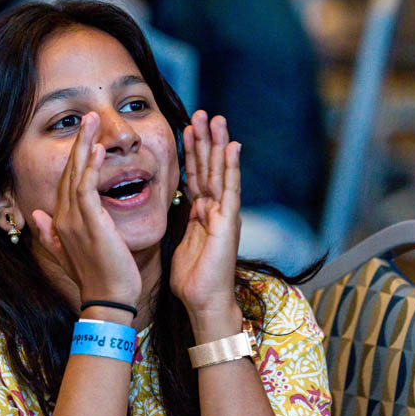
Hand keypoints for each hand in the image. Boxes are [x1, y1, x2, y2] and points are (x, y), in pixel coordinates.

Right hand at [31, 112, 141, 308]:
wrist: (108, 301)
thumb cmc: (98, 278)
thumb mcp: (70, 253)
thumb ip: (51, 234)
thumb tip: (36, 215)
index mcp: (61, 222)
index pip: (65, 182)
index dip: (73, 157)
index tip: (84, 134)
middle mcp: (63, 218)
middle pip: (68, 171)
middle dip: (79, 142)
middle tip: (89, 116)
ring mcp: (74, 220)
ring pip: (76, 174)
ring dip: (85, 145)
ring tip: (93, 121)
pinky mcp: (90, 224)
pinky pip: (87, 189)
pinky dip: (91, 168)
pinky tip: (97, 150)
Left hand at [169, 112, 241, 327]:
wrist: (203, 301)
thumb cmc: (193, 279)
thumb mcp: (182, 242)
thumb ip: (186, 222)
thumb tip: (187, 206)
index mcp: (202, 213)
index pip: (195, 176)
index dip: (191, 153)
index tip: (186, 129)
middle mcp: (216, 209)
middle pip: (208, 167)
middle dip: (204, 140)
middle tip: (201, 113)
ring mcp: (224, 213)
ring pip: (219, 171)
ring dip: (217, 144)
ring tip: (216, 118)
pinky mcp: (229, 221)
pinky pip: (229, 189)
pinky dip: (230, 167)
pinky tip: (231, 146)